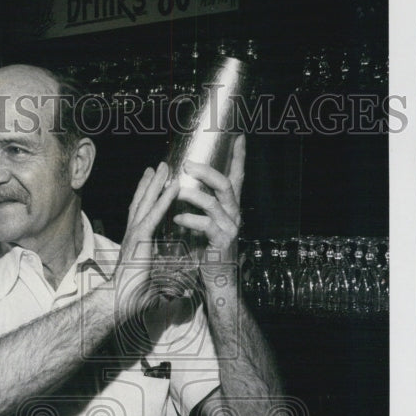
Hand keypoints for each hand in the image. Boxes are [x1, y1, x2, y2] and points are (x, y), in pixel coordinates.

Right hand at [113, 161, 178, 321]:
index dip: (146, 198)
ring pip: (145, 203)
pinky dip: (163, 199)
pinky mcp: (140, 239)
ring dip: (155, 184)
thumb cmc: (133, 297)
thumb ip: (172, 284)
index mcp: (135, 243)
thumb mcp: (157, 286)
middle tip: (158, 166)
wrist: (118, 302)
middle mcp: (132, 235)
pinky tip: (173, 186)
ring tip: (163, 167)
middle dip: (150, 184)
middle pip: (141, 203)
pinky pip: (154, 215)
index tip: (152, 183)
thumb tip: (186, 290)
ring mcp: (134, 235)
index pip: (141, 215)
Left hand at [172, 134, 245, 282]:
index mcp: (230, 206)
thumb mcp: (205, 224)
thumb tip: (183, 187)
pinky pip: (206, 225)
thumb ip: (201, 207)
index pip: (237, 176)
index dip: (239, 157)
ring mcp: (230, 227)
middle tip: (187, 163)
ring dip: (193, 194)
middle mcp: (234, 214)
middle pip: (225, 184)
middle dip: (206, 171)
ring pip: (213, 203)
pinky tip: (177, 218)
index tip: (239, 136)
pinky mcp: (222, 242)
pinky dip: (189, 219)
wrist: (217, 278)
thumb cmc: (207, 250)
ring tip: (176, 191)